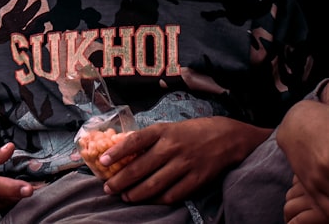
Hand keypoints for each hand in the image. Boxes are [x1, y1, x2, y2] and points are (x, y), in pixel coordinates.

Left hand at [99, 117, 266, 203]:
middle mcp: (172, 146)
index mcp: (163, 131)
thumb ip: (148, 139)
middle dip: (120, 180)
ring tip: (125, 197)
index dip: (117, 151)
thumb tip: (121, 151)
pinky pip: (173, 194)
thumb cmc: (191, 132)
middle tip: (108, 188)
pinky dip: (158, 200)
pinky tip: (149, 200)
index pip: (135, 140)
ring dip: (136, 194)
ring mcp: (185, 164)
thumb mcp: (169, 128)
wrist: (226, 137)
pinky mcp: (197, 179)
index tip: (102, 161)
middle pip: (140, 167)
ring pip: (154, 185)